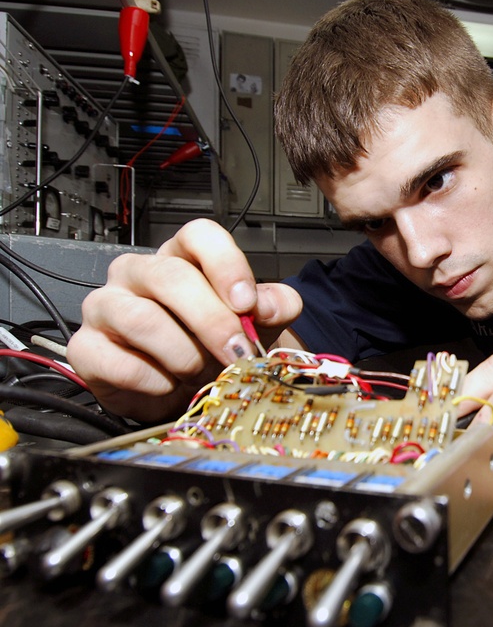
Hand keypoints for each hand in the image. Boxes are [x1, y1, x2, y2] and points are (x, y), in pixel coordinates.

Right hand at [66, 219, 302, 421]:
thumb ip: (272, 307)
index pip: (197, 234)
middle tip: (237, 352)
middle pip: (171, 277)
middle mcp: (137, 273)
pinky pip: (120, 363)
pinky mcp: (86, 348)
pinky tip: (169, 386)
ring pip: (142, 320)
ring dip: (183, 355)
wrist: (177, 391)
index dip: (225, 264)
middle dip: (211, 321)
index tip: (247, 302)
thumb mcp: (252, 324)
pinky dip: (155, 382)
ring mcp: (105, 307)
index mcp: (180, 257)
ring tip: (199, 372)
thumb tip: (268, 305)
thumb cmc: (210, 346)